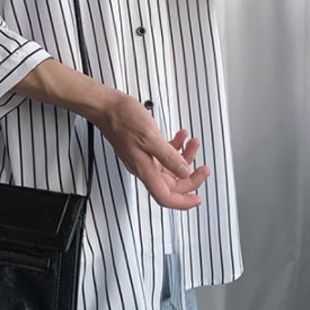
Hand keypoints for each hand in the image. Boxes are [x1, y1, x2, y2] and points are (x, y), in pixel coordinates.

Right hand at [96, 92, 210, 209]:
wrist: (106, 107)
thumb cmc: (122, 119)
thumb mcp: (151, 137)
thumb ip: (170, 157)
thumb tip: (185, 172)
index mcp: (144, 169)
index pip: (165, 196)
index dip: (183, 202)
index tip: (197, 198)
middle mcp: (144, 167)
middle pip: (172, 183)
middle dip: (190, 176)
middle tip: (203, 168)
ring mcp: (143, 158)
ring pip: (170, 167)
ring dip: (184, 157)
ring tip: (192, 143)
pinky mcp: (143, 148)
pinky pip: (163, 154)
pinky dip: (175, 147)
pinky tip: (180, 137)